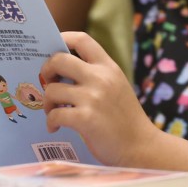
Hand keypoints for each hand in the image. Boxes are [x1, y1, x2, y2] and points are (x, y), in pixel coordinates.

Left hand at [40, 31, 157, 166]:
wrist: (141, 147)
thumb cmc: (125, 119)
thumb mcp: (117, 86)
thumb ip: (96, 75)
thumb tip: (60, 70)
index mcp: (109, 67)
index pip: (82, 39)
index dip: (62, 39)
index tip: (52, 49)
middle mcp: (101, 78)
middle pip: (59, 60)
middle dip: (46, 70)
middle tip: (48, 82)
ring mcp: (93, 98)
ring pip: (52, 90)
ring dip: (47, 102)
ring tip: (53, 111)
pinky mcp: (86, 119)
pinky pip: (55, 114)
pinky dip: (50, 122)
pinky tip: (55, 128)